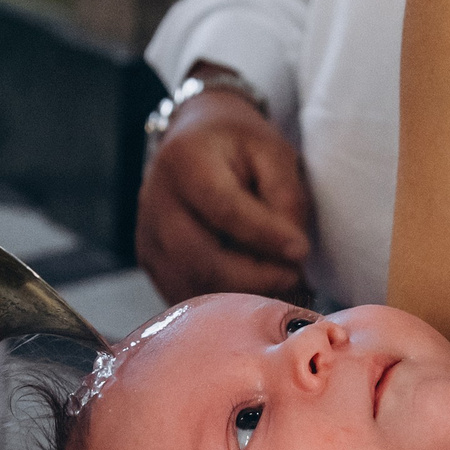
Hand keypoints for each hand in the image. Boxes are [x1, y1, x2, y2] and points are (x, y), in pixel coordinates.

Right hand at [135, 84, 314, 302]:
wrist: (194, 144)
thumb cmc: (239, 147)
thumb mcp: (274, 152)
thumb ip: (287, 197)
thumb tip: (293, 253)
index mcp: (185, 161)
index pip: (223, 208)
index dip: (265, 235)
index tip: (301, 250)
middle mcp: (155, 202)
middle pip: (200, 258)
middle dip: (254, 278)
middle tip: (293, 276)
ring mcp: (148, 237)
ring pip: (193, 286)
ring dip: (242, 297)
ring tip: (277, 286)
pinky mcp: (151, 264)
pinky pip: (186, 296)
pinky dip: (224, 304)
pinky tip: (253, 292)